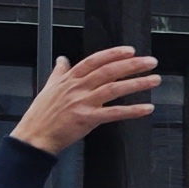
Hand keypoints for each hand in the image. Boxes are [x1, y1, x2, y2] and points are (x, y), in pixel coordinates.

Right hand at [14, 47, 163, 152]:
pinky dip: (133, 111)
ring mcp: (82, 103)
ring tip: (154, 80)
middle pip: (108, 71)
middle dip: (132, 65)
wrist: (34, 137)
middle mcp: (77, 88)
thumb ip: (59, 73)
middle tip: (151, 62)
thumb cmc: (40, 115)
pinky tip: (147, 108)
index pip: (94, 60)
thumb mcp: (48, 88)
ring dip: (137, 84)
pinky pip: (114, 113)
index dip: (113, 54)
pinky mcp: (87, 119)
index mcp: (69, 79)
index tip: (130, 51)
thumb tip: (62, 59)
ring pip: (114, 89)